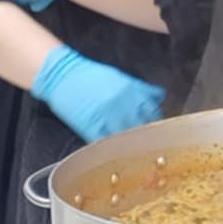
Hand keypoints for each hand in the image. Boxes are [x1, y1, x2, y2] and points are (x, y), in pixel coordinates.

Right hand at [31, 46, 163, 142]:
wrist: (64, 74)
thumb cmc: (92, 76)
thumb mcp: (122, 78)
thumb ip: (142, 90)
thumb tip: (158, 97)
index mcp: (132, 91)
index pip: (153, 112)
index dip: (156, 122)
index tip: (157, 129)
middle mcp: (123, 104)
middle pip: (143, 127)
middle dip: (146, 136)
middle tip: (146, 143)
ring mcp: (108, 116)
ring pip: (127, 137)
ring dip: (130, 144)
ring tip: (131, 149)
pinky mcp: (91, 126)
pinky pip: (107, 142)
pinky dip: (111, 147)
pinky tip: (114, 149)